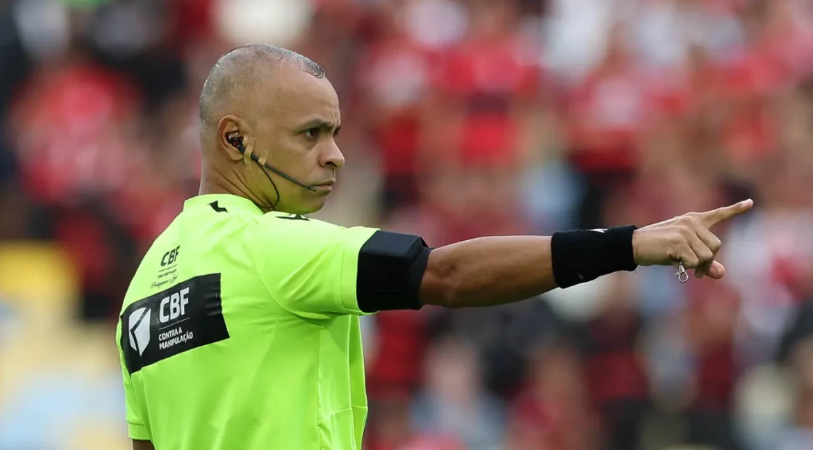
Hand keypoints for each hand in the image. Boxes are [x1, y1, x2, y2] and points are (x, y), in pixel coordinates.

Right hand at [632, 199, 753, 279]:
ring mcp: (685, 231)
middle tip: (696, 270)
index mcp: (693, 220)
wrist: (634, 245)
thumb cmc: (659, 249)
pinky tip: (674, 262)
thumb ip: (703, 263)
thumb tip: (721, 274)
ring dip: (698, 267)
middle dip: (708, 262)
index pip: (718, 214)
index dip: (736, 209)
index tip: (751, 203)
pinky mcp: (678, 241)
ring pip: (706, 256)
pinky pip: (694, 261)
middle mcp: (691, 222)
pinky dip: (687, 267)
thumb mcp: (683, 253)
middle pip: (716, 246)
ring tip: (684, 266)